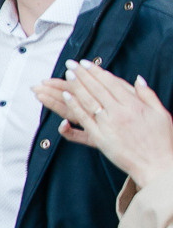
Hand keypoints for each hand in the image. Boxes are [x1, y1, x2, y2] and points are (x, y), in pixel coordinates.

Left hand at [35, 61, 172, 184]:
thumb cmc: (162, 140)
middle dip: (83, 74)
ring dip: (76, 86)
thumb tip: (138, 79)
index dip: (97, 71)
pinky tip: (66, 96)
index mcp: (134, 105)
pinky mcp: (100, 138)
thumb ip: (147, 95)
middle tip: (71, 63)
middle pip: (97, 89)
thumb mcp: (161, 113)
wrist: (157, 164)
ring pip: (88, 101)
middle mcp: (120, 112)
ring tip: (67, 74)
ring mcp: (108, 125)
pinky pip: (84, 119)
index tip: (86, 63)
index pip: (111, 83)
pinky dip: (74, 106)